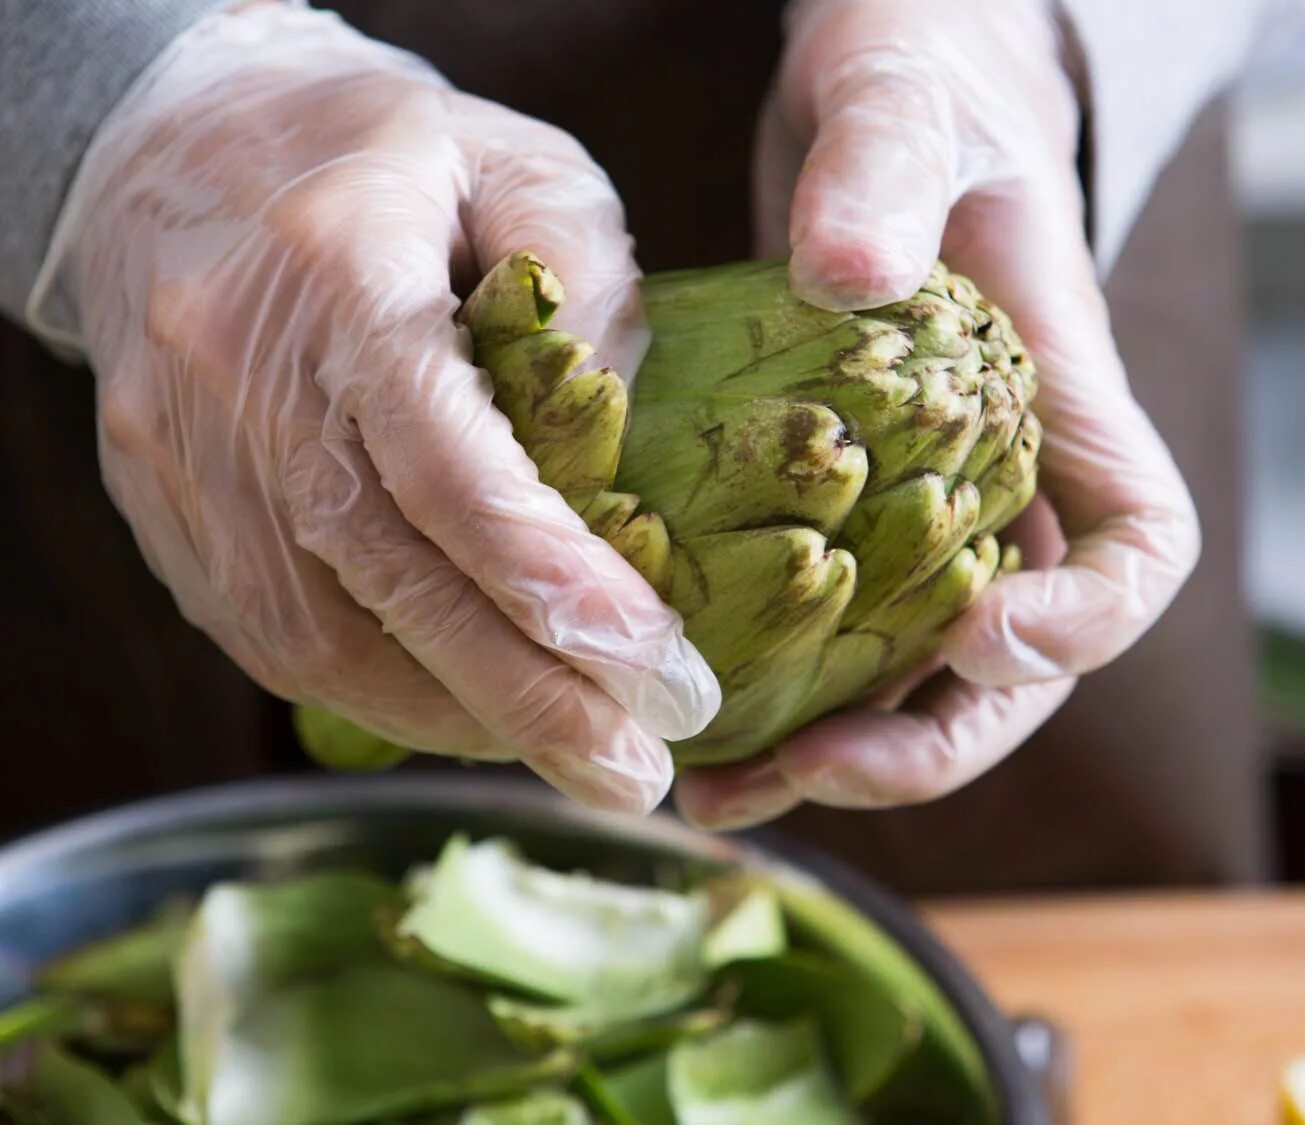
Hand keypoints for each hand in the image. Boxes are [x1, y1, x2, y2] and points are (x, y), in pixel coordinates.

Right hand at [33, 5, 718, 813]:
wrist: (181, 141)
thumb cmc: (383, 157)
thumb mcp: (517, 161)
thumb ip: (587, 277)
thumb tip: (623, 446)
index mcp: (337, 270)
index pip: (443, 462)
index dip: (550, 579)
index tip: (658, 669)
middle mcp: (235, 375)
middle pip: (385, 579)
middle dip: (526, 698)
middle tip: (640, 772)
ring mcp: (181, 454)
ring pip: (317, 636)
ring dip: (459, 717)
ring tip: (576, 751)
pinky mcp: (162, 506)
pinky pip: (268, 636)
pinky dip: (381, 694)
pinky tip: (471, 712)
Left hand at [676, 0, 1199, 828]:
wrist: (880, 74)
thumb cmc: (924, 69)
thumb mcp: (905, 95)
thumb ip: (888, 170)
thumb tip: (857, 274)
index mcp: (1060, 399)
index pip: (1136, 548)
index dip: (1084, 623)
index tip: (983, 638)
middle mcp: (1005, 474)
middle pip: (1015, 664)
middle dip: (930, 737)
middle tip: (810, 771)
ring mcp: (924, 496)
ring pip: (912, 668)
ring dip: (835, 746)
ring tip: (721, 789)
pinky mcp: (838, 493)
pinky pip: (823, 616)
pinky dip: (771, 680)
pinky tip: (689, 702)